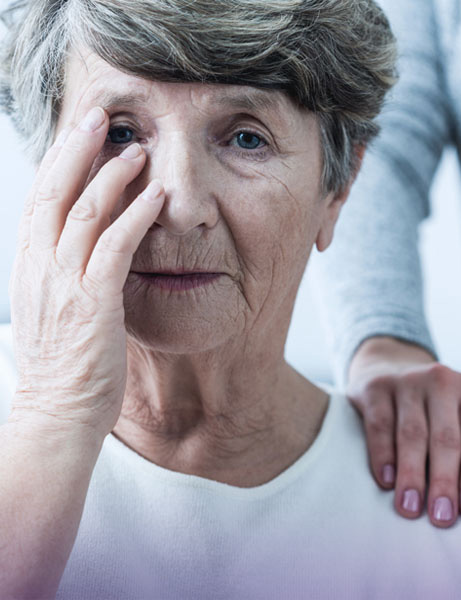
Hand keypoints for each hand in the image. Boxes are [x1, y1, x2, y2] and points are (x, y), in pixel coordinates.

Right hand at [8, 106, 164, 439]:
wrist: (58, 412)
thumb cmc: (64, 364)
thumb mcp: (53, 309)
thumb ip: (62, 273)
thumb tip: (78, 247)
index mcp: (31, 266)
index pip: (41, 200)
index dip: (59, 161)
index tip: (80, 133)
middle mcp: (41, 266)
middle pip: (55, 192)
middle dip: (77, 149)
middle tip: (100, 116)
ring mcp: (65, 282)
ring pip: (83, 212)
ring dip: (111, 176)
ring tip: (136, 148)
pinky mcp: (93, 302)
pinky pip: (114, 247)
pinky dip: (135, 217)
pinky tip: (154, 196)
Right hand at [347, 336, 460, 527]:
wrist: (393, 369)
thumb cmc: (438, 410)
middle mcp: (442, 380)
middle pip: (445, 439)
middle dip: (444, 482)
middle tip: (442, 517)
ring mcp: (407, 380)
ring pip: (411, 434)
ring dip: (412, 474)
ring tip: (410, 508)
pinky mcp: (376, 386)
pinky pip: (380, 425)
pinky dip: (383, 454)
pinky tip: (386, 480)